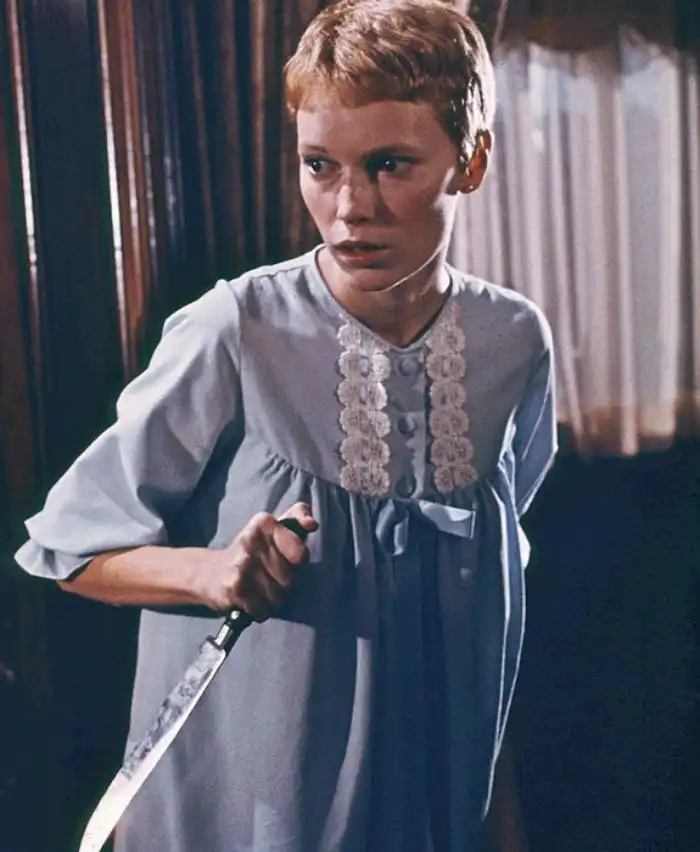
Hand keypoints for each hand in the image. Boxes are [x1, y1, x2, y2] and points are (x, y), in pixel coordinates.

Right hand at [197, 502, 317, 618]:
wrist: (211, 573)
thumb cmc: (254, 551)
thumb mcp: (276, 527)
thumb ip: (298, 516)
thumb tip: (312, 524)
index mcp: (264, 522)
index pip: (300, 554)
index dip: (297, 562)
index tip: (287, 558)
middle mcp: (251, 540)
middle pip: (291, 579)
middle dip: (284, 583)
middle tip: (268, 575)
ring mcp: (242, 563)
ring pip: (278, 596)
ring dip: (272, 598)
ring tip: (259, 587)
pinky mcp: (234, 586)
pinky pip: (263, 608)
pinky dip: (259, 609)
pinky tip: (250, 598)